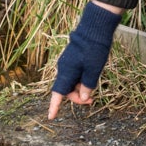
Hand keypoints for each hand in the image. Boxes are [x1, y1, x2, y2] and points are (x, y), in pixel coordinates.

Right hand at [47, 1, 122, 118]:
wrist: (94, 28)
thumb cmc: (94, 49)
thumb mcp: (94, 70)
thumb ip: (88, 85)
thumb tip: (83, 97)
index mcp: (66, 72)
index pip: (58, 94)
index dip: (55, 106)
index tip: (51, 117)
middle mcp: (64, 68)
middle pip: (66, 90)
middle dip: (77, 97)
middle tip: (92, 100)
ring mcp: (67, 63)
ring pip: (71, 82)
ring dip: (81, 88)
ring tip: (94, 88)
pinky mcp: (72, 59)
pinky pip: (74, 74)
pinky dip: (81, 80)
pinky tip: (91, 77)